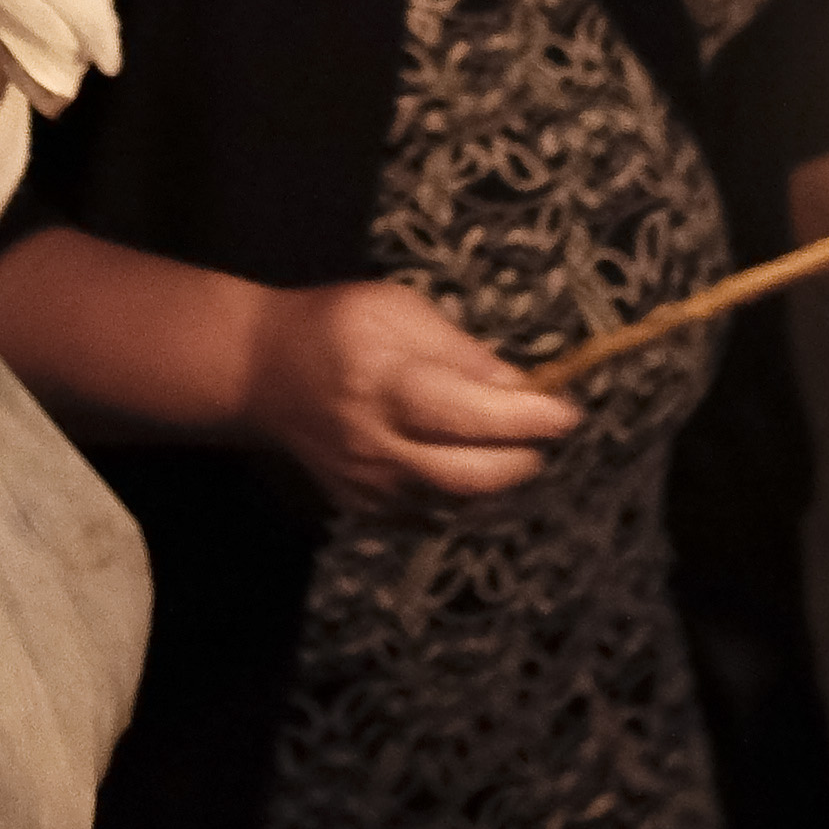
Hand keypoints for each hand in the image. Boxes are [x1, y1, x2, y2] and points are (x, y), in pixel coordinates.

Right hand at [245, 279, 577, 514]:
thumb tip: (524, 388)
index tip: (568, 411)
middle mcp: (378, 447)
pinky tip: (471, 464)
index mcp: (385, 386)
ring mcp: (370, 489)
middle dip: (525, 457)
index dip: (529, 419)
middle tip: (544, 433)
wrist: (260, 372)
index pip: (472, 415)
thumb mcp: (398, 310)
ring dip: (501, 481)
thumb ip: (462, 352)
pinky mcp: (365, 512)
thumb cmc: (335, 325)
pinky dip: (466, 497)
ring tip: (513, 447)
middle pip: (476, 477)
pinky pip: (436, 518)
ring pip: (462, 506)